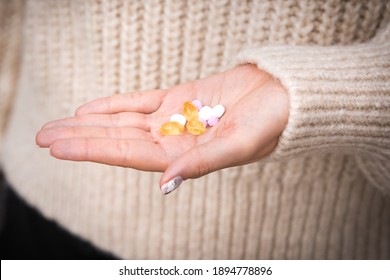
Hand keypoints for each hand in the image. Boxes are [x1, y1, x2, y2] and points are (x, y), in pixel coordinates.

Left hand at [36, 65, 288, 192]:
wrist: (285, 95)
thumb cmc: (272, 121)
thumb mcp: (241, 144)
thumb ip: (203, 163)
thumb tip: (165, 185)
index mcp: (186, 156)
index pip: (129, 155)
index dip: (93, 149)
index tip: (58, 145)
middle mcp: (174, 140)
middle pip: (117, 139)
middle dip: (80, 137)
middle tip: (41, 136)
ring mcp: (174, 118)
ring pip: (123, 121)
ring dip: (90, 122)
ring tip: (56, 124)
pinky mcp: (179, 97)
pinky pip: (140, 101)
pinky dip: (114, 104)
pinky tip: (89, 108)